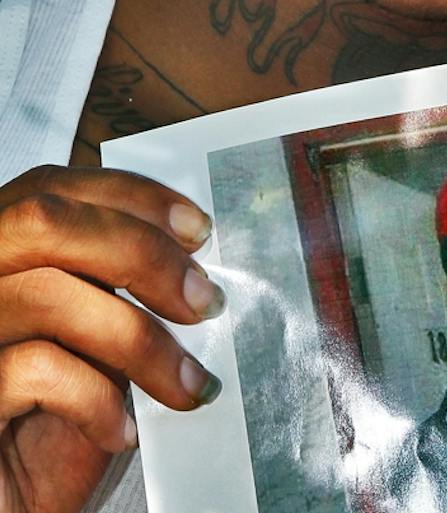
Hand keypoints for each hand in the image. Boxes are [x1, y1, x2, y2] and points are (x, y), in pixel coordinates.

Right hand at [0, 166, 225, 512]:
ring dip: (141, 339)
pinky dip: (97, 398)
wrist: (8, 511)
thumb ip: (114, 290)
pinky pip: (35, 370)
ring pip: (46, 294)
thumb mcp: (91, 346)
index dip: (129, 196)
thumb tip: (191, 255)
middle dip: (140, 251)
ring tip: (188, 385)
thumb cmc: (47, 431)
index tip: (198, 229)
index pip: (49, 189)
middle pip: (42, 220)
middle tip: (204, 301)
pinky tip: (123, 431)